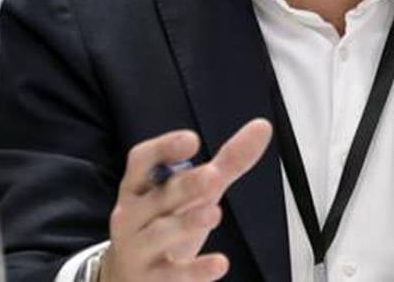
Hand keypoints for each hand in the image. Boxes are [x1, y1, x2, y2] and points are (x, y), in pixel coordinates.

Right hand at [100, 119, 271, 281]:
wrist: (130, 278)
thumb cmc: (165, 225)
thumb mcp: (197, 193)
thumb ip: (228, 162)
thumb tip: (263, 127)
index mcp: (140, 187)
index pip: (143, 161)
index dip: (164, 149)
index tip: (192, 140)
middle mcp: (133, 215)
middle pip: (158, 196)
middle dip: (185, 185)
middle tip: (212, 176)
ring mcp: (137, 248)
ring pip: (159, 233)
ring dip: (186, 223)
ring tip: (214, 213)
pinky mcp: (149, 280)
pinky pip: (172, 276)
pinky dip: (195, 271)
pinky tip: (220, 263)